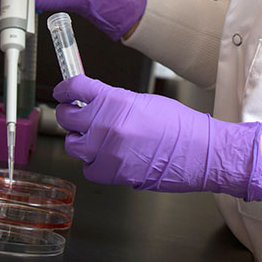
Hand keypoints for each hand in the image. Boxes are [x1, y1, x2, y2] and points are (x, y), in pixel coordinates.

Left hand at [54, 75, 261, 199]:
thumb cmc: (179, 126)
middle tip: (73, 115)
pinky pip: (88, 168)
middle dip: (67, 115)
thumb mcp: (143, 102)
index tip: (63, 92)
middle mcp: (106, 124)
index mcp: (114, 100)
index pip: (75, 88)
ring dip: (79, 140)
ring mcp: (107, 150)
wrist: (198, 152)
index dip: (64, 90)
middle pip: (66, 118)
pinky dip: (93, 164)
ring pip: (72, 145)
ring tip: (91, 138)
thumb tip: (95, 104)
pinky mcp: (112, 173)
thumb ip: (115, 103)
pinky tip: (105, 157)